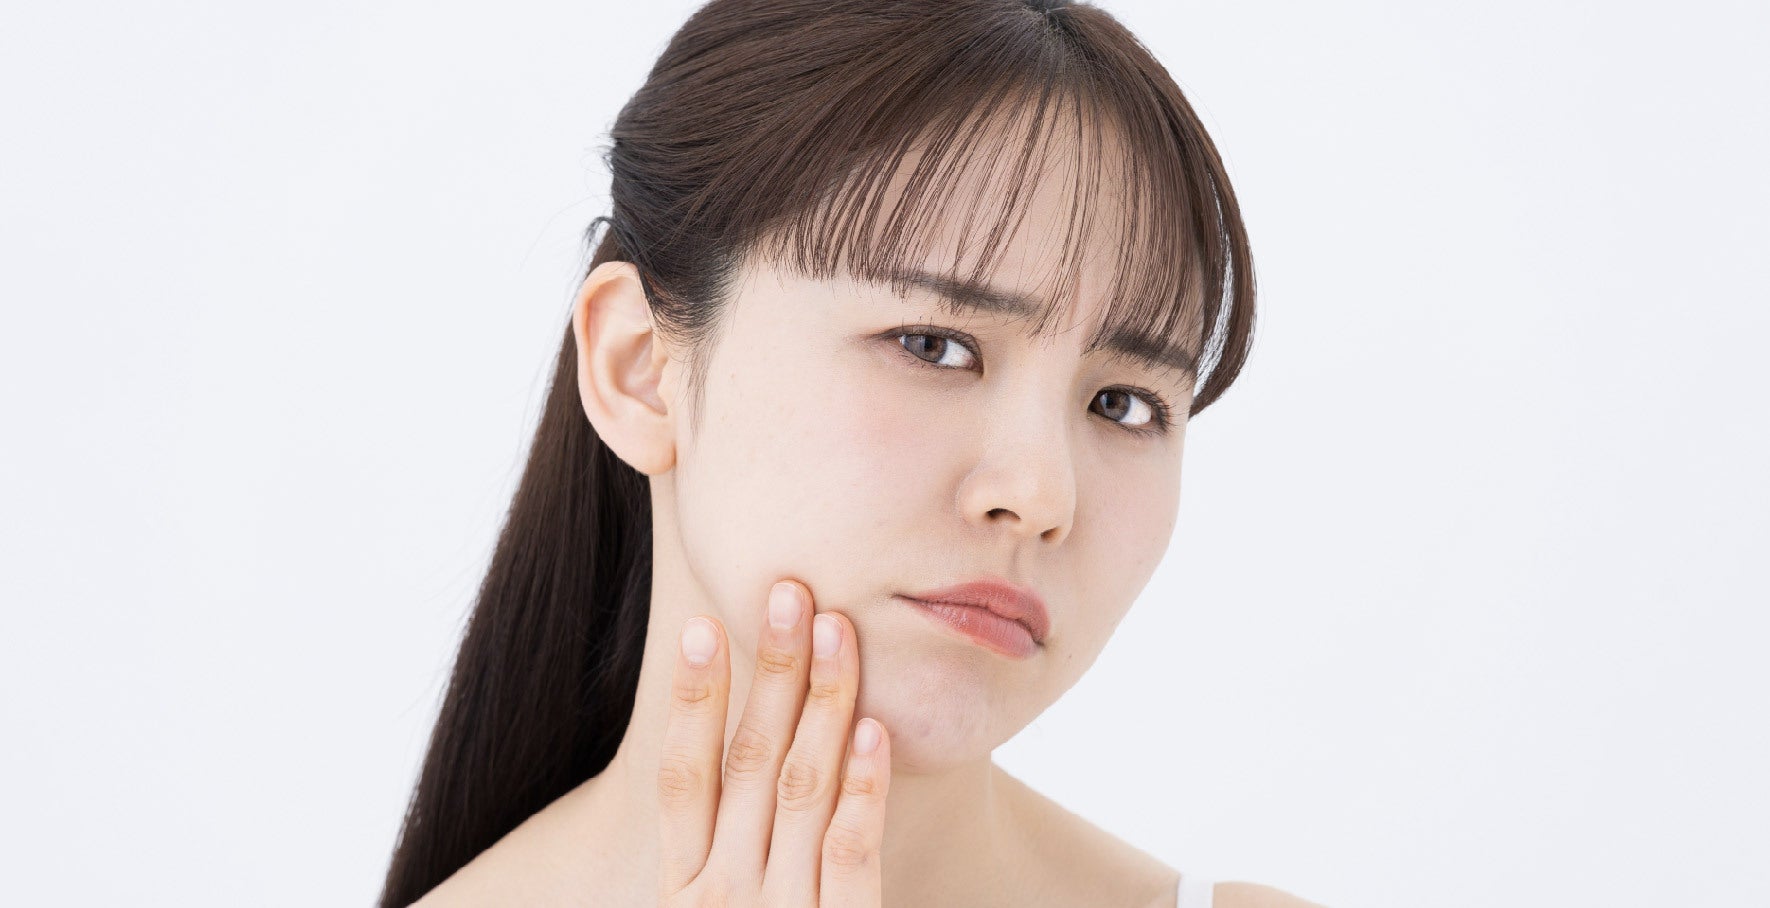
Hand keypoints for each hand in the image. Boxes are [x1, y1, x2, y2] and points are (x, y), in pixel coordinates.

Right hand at [657, 580, 891, 906]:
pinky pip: (851, 853)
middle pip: (747, 761)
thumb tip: (753, 740)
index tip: (701, 626)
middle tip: (789, 593)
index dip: (691, 698)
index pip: (681, 775)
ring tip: (837, 629)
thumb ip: (725, 845)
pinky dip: (862, 788)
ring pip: (802, 788)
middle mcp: (723, 893)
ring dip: (822, 700)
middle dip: (770, 670)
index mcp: (685, 881)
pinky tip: (874, 730)